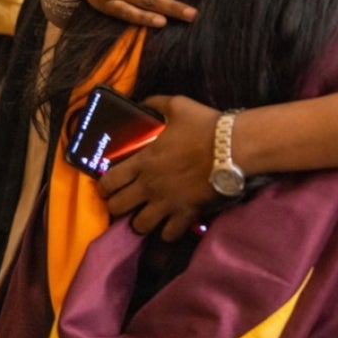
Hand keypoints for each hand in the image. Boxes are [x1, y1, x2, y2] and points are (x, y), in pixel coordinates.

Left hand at [97, 95, 221, 240]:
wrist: (233, 147)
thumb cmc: (203, 126)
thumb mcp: (177, 105)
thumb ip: (155, 103)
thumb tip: (141, 103)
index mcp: (143, 161)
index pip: (108, 182)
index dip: (104, 186)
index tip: (109, 184)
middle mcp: (149, 186)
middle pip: (118, 207)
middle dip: (118, 205)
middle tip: (126, 200)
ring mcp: (167, 203)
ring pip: (140, 226)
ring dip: (140, 221)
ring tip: (146, 214)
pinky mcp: (186, 214)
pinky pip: (168, 235)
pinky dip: (167, 232)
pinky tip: (169, 224)